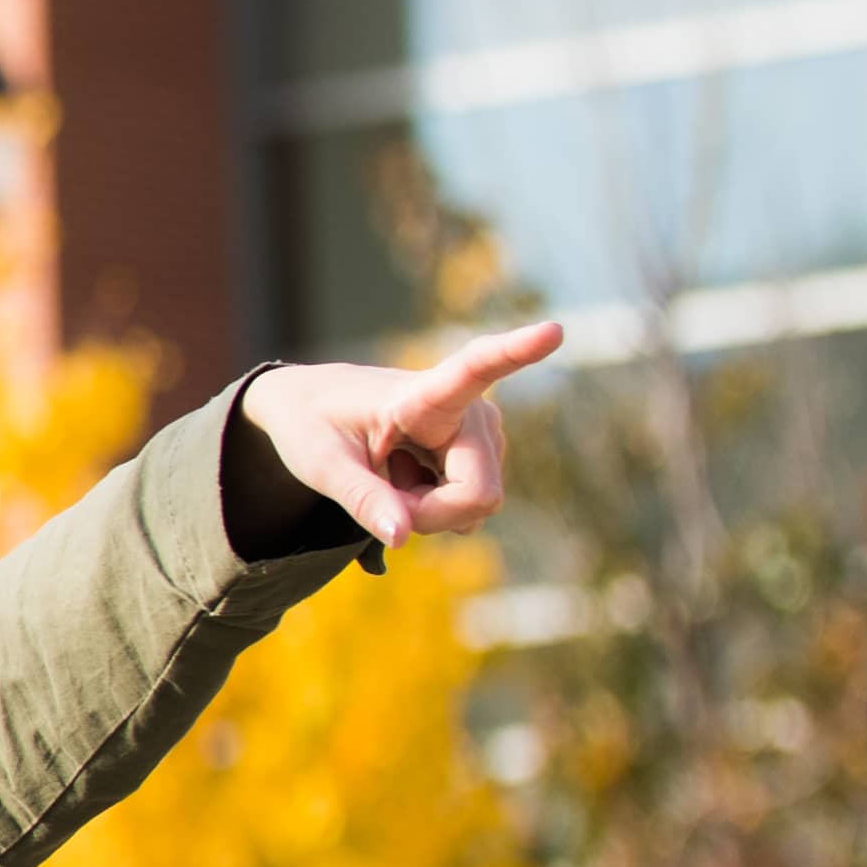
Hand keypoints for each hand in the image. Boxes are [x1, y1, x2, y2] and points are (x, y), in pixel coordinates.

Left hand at [245, 318, 559, 549]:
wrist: (312, 411)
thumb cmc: (312, 428)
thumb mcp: (321, 466)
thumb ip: (362, 499)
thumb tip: (404, 536)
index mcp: (424, 392)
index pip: (475, 369)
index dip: (517, 351)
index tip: (554, 329)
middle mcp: (469, 409)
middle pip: (478, 494)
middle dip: (431, 516)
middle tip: (382, 496)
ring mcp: (482, 433)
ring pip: (474, 507)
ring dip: (428, 510)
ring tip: (391, 474)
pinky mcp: (485, 454)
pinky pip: (471, 508)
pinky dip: (435, 509)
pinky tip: (410, 479)